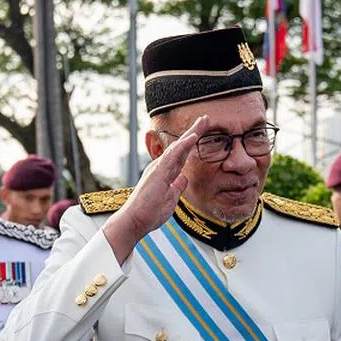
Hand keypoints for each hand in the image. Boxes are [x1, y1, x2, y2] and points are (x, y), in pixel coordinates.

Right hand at [103, 115, 208, 261]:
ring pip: (178, 146)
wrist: (135, 221)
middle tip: (206, 118)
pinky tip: (193, 136)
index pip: (181, 155)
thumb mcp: (170, 199)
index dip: (192, 143)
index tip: (202, 132)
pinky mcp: (157, 172)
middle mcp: (161, 166)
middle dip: (194, 131)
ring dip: (191, 133)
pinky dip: (183, 145)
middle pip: (181, 146)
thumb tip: (184, 178)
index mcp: (164, 173)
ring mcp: (158, 168)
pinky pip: (172, 155)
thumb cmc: (150, 213)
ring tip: (203, 121)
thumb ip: (177, 187)